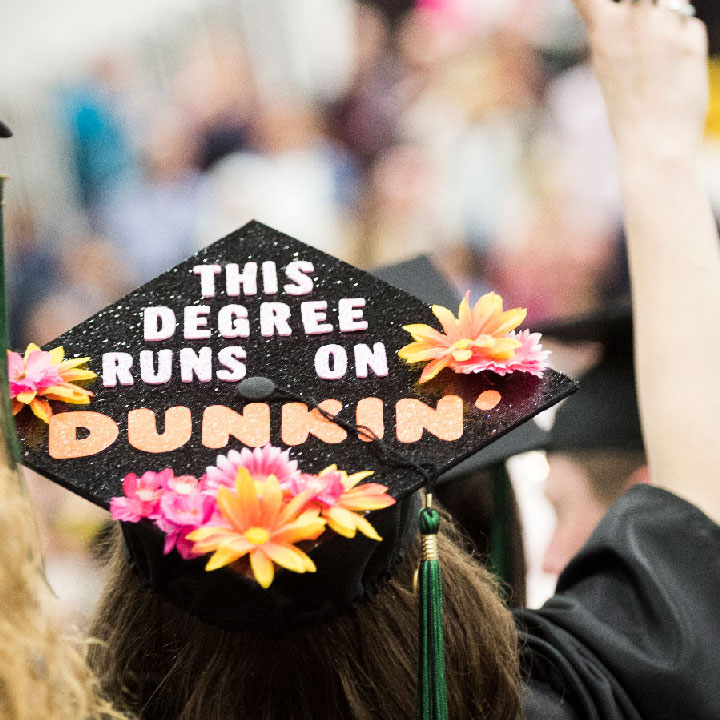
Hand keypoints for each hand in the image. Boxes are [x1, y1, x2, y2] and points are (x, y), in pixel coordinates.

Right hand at [573, 0, 707, 157]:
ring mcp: (663, 25)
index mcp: (603, 28)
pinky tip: (675, 73)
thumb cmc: (628, 110)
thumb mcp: (607, 67)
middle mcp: (632, 18)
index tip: (605, 6)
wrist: (653, 141)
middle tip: (647, 45)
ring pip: (671, 7)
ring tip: (659, 66)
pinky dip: (686, 45)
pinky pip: (690, 26)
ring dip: (669, 27)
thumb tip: (633, 9)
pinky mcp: (691, 36)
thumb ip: (614, 32)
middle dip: (649, 11)